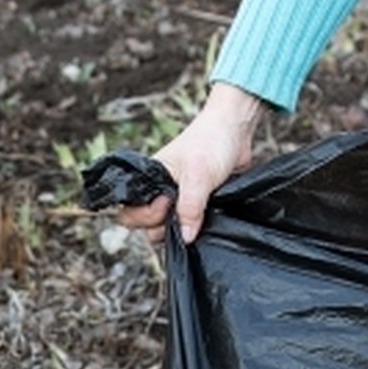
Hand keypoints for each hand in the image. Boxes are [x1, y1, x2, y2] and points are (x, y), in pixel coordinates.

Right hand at [119, 82, 264, 243]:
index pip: (131, 213)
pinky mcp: (196, 205)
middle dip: (164, 227)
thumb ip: (189, 209)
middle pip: (149, 227)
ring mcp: (178, 200)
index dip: (146, 216)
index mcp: (149, 180)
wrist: (236, 129)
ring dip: (183, 228)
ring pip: (170, 228)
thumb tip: (185, 238)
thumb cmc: (211, 141)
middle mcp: (160, 192)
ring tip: (199, 214)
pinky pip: (190, 225)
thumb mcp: (199, 177)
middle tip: (185, 212)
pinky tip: (207, 218)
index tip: (167, 204)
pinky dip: (197, 226)